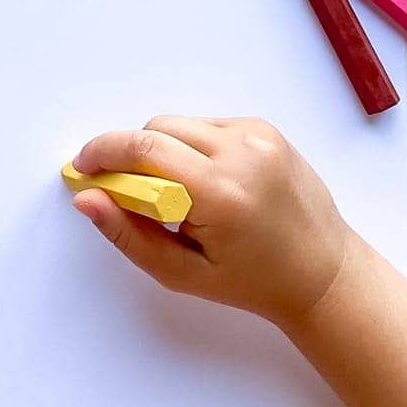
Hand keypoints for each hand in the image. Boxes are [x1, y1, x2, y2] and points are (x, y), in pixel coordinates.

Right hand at [70, 117, 352, 328]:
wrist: (322, 271)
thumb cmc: (253, 281)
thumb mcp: (181, 273)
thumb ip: (128, 234)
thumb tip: (88, 199)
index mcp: (221, 193)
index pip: (143, 151)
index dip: (103, 154)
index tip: (84, 168)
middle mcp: (243, 153)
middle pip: (156, 130)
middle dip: (127, 154)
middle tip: (123, 191)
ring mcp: (258, 136)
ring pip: (179, 124)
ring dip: (161, 151)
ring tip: (175, 195)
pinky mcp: (265, 129)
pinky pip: (206, 126)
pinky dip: (191, 148)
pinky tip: (204, 183)